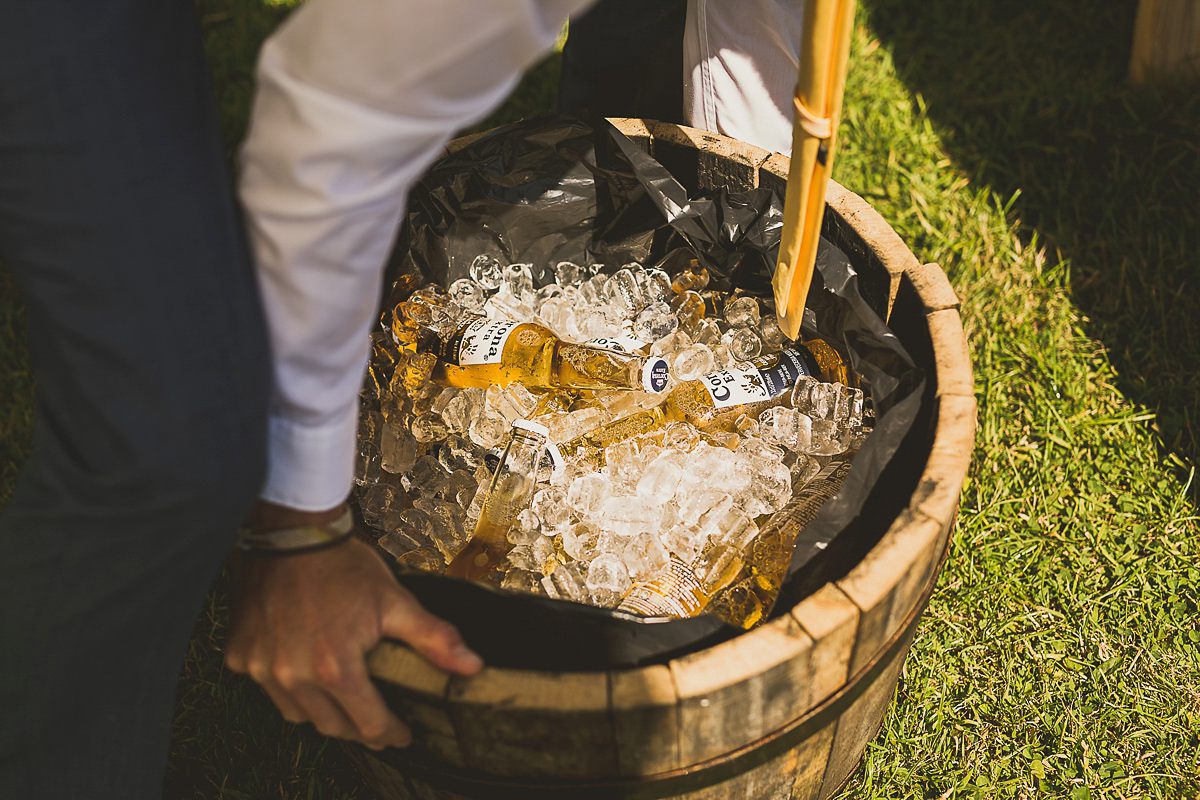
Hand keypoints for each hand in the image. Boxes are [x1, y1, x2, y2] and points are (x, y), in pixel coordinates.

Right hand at [223, 501, 482, 749]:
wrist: (291, 534)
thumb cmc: (345, 566)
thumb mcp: (395, 601)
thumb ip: (434, 639)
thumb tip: (472, 667)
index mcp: (336, 668)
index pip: (368, 724)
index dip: (390, 733)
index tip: (403, 734)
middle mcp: (294, 676)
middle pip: (332, 726)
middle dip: (359, 728)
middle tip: (378, 722)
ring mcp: (262, 668)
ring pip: (297, 714)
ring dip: (322, 712)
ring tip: (343, 701)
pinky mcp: (240, 656)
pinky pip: (268, 690)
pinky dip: (288, 688)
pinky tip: (305, 672)